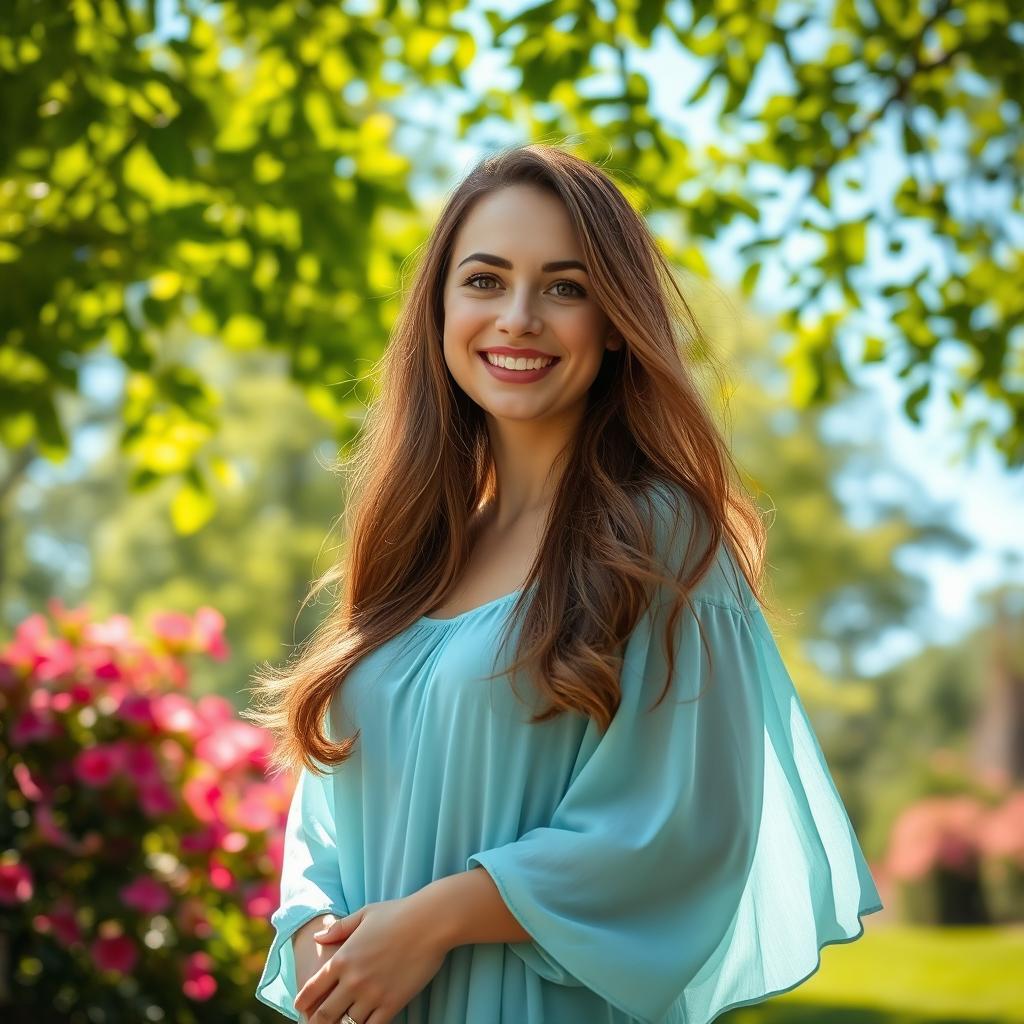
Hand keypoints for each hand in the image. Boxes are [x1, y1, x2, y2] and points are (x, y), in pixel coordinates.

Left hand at [292, 897, 448, 1023]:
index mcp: (342, 957)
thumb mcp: (365, 914)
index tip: (300, 1007)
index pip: (313, 987)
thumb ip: (339, 928)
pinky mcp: (392, 1003)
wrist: (430, 922)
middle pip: (324, 1014)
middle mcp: (352, 980)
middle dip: (317, 1022)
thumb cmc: (398, 913)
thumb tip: (318, 936)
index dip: (303, 1001)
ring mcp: (372, 994)